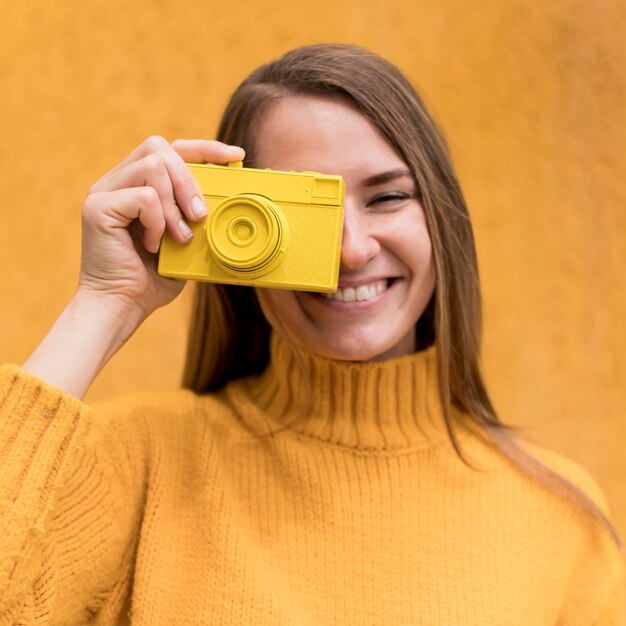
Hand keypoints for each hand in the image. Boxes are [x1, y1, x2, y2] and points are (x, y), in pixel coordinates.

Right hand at [79, 136, 244, 323]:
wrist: (122, 307)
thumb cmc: (152, 280)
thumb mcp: (185, 242)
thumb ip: (198, 217)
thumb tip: (232, 197)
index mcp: (137, 185)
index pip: (171, 150)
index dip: (204, 148)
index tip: (235, 156)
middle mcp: (117, 182)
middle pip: (159, 147)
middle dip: (188, 179)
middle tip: (200, 216)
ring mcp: (104, 192)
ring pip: (152, 165)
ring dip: (174, 204)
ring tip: (178, 237)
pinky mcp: (97, 207)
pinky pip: (143, 196)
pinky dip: (157, 221)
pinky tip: (152, 245)